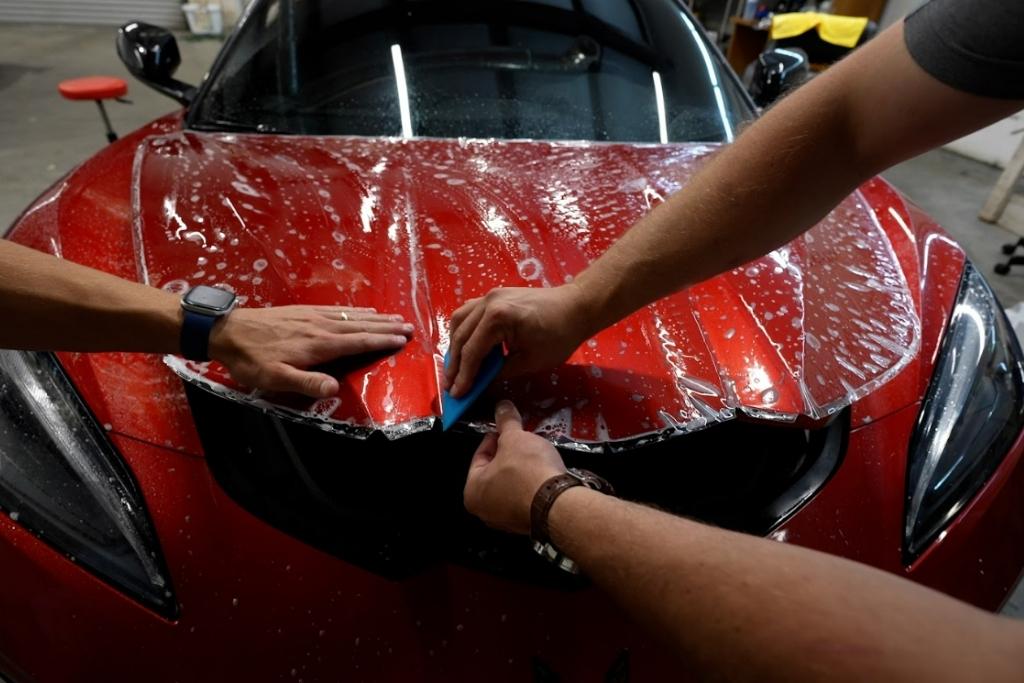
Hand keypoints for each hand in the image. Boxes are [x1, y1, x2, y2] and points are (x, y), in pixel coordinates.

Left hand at [208, 305, 412, 397]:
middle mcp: (321, 327)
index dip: (382, 341)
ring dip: (375, 318)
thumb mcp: (274, 378)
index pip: (358, 342)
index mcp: (318, 345)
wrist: (227, 330)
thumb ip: (305, 382)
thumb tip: (334, 389)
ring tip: (394, 318)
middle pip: (360, 326)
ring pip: (351, 316)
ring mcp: (313, 316)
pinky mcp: (304, 311)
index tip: (402, 339)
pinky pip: (337, 310)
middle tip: (409, 326)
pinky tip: (362, 311)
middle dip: (386, 327)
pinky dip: (355, 311)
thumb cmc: (251, 359)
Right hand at [445, 283, 592, 396]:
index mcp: (498, 318)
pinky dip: (464, 330)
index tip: (457, 394)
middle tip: (451, 386)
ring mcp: (490, 296)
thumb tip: (480, 383)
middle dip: (455, 364)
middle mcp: (488, 302)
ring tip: (456, 368)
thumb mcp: (530, 361)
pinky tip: (466, 346)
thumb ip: (500, 372)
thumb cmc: (559, 334)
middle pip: (461, 336)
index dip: (464, 376)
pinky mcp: (494, 296)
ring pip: (460, 321)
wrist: (576, 307)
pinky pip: (470, 312)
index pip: (473, 351)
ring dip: (455, 345)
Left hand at [464, 400, 565, 534]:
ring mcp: (507, 520)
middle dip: (510, 454)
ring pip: (512, 485)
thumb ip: (506, 422)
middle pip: (495, 472)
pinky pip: (527, 497)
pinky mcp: (528, 523)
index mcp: (472, 491)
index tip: (507, 429)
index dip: (495, 437)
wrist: (557, 504)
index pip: (480, 456)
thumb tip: (502, 407)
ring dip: (522, 469)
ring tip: (535, 454)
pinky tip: (543, 472)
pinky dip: (532, 484)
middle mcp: (485, 510)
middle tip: (523, 440)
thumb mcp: (515, 438)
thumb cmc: (527, 471)